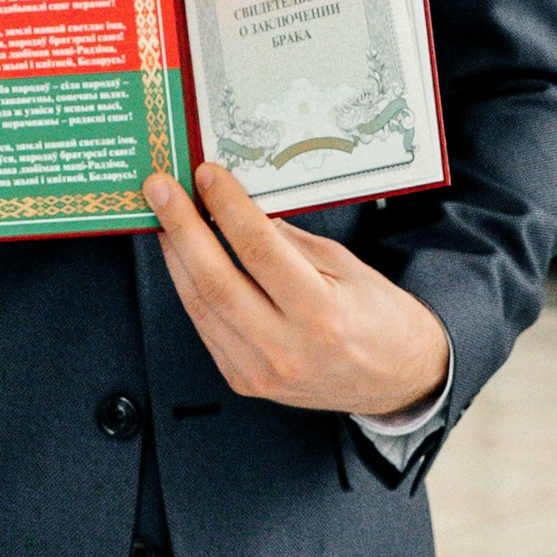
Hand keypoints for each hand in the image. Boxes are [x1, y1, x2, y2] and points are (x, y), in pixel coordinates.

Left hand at [145, 161, 447, 420]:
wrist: (396, 381)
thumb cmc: (380, 320)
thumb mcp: (348, 267)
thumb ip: (291, 241)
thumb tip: (241, 206)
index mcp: (322, 316)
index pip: (260, 251)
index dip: (227, 207)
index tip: (207, 174)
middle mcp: (287, 348)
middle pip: (216, 280)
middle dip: (181, 228)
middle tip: (160, 188)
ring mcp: (261, 371)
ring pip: (200, 304)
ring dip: (175, 255)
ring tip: (163, 217)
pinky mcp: (243, 380)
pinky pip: (204, 326)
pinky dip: (188, 287)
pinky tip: (181, 257)